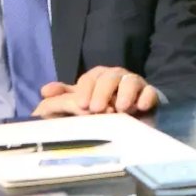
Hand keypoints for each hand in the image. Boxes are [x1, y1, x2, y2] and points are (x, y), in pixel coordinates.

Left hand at [33, 66, 158, 116]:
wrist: (131, 119)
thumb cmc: (102, 109)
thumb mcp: (82, 102)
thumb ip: (64, 97)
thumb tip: (44, 91)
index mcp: (99, 76)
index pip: (90, 77)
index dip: (86, 90)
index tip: (81, 105)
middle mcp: (116, 76)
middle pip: (110, 77)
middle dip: (102, 91)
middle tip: (96, 109)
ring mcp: (135, 85)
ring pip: (130, 81)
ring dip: (125, 93)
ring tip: (120, 109)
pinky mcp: (150, 96)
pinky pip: (150, 91)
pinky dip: (146, 97)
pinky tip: (139, 107)